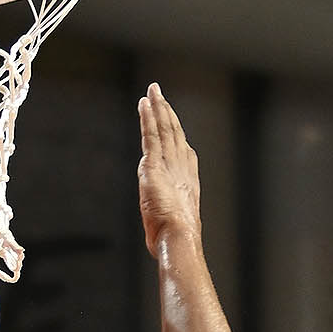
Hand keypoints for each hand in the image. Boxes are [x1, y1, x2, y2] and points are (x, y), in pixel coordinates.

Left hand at [138, 83, 202, 258]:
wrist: (179, 237)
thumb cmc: (175, 241)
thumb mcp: (170, 227)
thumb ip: (166, 222)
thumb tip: (159, 238)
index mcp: (187, 181)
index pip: (180, 150)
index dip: (175, 132)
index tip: (169, 118)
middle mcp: (181, 167)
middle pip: (173, 133)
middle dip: (166, 112)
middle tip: (160, 94)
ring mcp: (169, 164)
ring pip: (163, 129)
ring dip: (158, 107)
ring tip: (153, 90)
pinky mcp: (155, 165)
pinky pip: (151, 135)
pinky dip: (148, 117)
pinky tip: (145, 103)